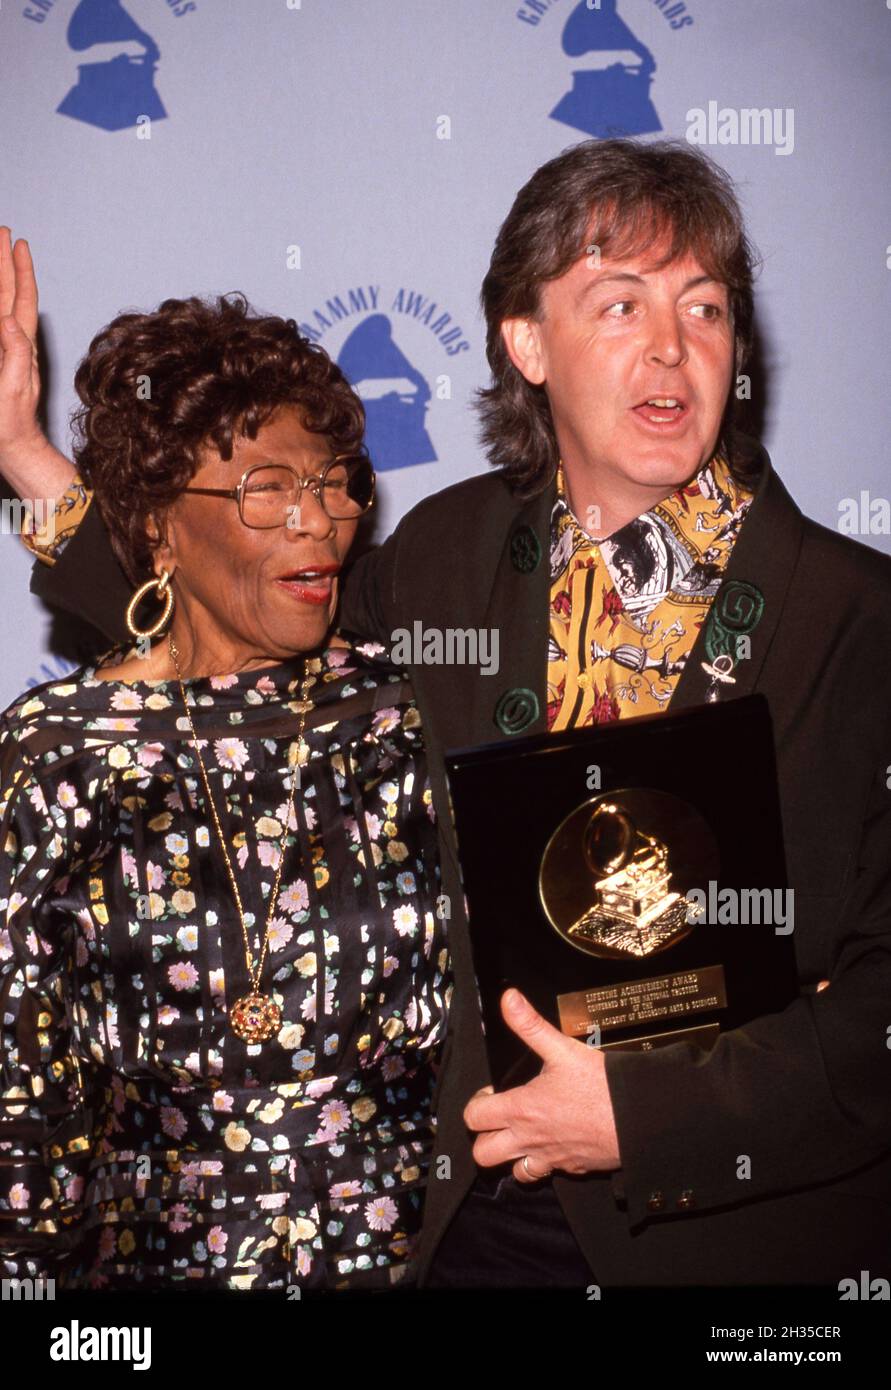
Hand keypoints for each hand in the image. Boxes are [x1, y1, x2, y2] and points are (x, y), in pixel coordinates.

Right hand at [0, 227, 74, 497]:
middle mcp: (13, 343)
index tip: (15, 242)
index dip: (17, 270)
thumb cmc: (10, 422)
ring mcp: (5, 350)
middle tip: (2, 233)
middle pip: (8, 293)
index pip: (18, 298)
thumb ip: (14, 353)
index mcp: (19, 345)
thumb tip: (9, 321)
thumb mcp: (13, 386)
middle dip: (5, 263)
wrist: (11, 447)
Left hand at [464, 988, 621, 1182]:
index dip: (477, 1103)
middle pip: (483, 1153)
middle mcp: (529, 1139)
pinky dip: (544, 1163)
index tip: (494, 1092)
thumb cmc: (601, 1086)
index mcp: (521, 1109)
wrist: (638, 1118)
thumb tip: (509, 1000)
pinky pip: (546, 1174)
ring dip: (513, 1156)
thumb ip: (531, 1025)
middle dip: (485, 1137)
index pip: (473, 1117)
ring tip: (525, 1133)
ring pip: (513, 1172)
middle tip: (503, 1117)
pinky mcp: (571, 1168)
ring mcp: (550, 1158)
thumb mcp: (562, 1048)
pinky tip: (555, 1142)